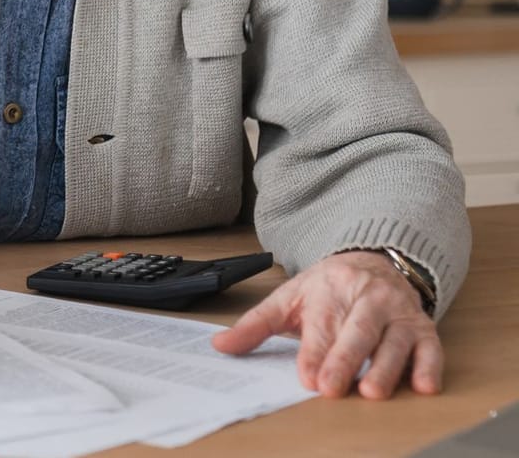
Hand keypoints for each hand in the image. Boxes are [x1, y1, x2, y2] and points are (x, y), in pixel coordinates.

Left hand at [212, 250, 441, 398]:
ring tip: (373, 391)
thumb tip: (220, 346)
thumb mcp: (289, 298)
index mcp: (331, 288)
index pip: (322, 324)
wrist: (375, 261)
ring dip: (385, 368)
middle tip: (332, 388)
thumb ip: (255, 324)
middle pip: (357, 331)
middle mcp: (368, 298)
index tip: (308, 377)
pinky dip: (429, 367)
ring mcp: (399, 313)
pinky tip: (424, 386)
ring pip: (394, 341)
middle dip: (344, 360)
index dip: (315, 352)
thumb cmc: (329, 287)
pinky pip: (431, 347)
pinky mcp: (424, 328)